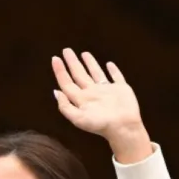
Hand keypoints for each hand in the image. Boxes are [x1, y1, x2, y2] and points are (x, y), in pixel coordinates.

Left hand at [51, 48, 151, 162]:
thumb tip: (56, 92)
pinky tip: (109, 64)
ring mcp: (106, 90)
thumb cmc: (100, 125)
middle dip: (72, 63)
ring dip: (90, 64)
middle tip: (66, 50)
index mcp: (81, 99)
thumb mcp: (78, 118)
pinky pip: (116, 76)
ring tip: (83, 54)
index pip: (67, 83)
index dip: (60, 71)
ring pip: (95, 73)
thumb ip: (65, 106)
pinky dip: (113, 70)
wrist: (123, 127)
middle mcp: (92, 93)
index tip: (55, 59)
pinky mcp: (121, 89)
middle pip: (79, 75)